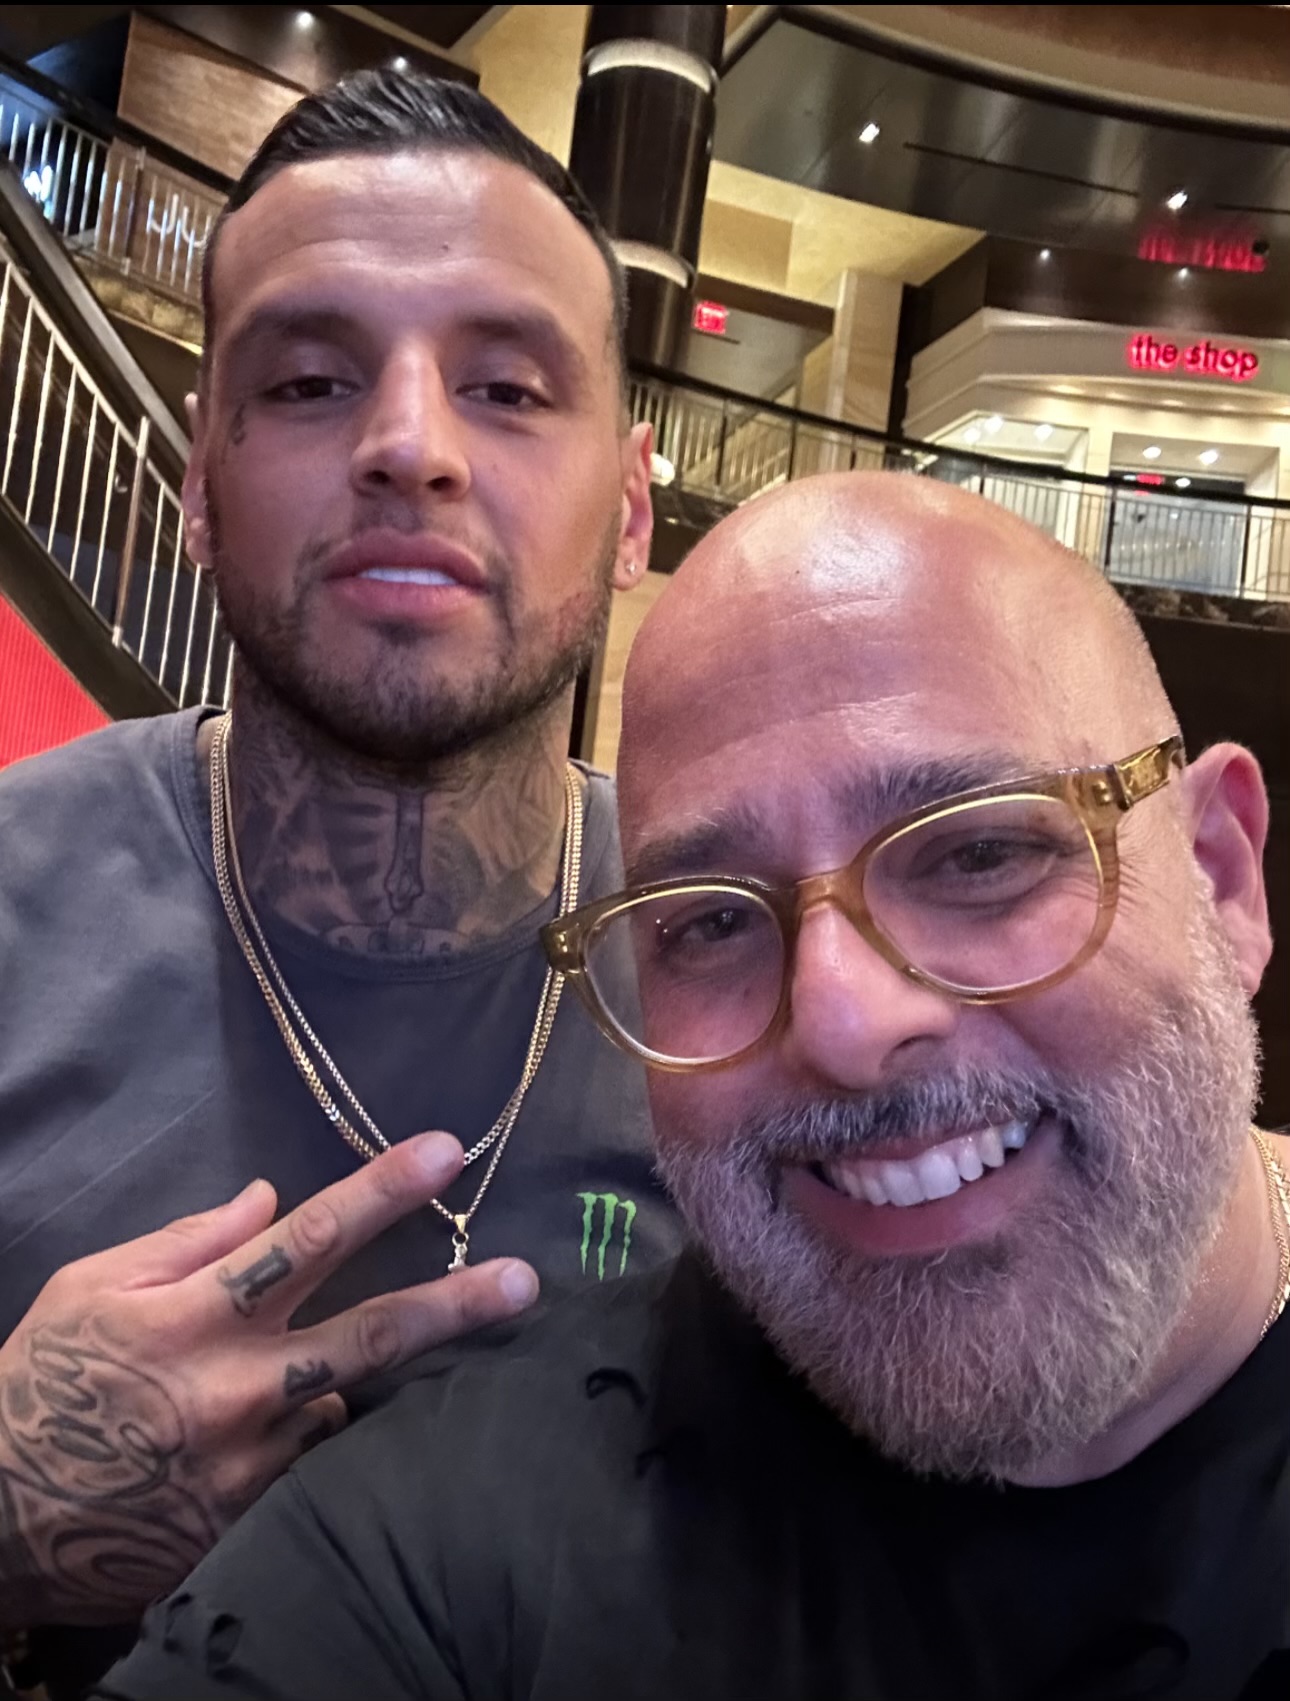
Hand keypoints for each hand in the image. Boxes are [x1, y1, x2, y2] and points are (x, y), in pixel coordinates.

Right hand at [0, 1133, 537, 1629]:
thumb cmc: (42, 1385)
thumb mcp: (91, 1287)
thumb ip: (188, 1240)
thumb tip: (267, 1197)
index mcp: (193, 1316)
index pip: (305, 1238)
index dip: (381, 1188)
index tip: (445, 1149)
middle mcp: (234, 1390)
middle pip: (369, 1336)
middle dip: (456, 1305)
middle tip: (525, 1280)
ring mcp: (248, 1466)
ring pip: (348, 1405)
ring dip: (374, 1383)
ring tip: (373, 1366)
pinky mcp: (247, 1524)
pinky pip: (315, 1468)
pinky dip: (322, 1435)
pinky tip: (317, 1430)